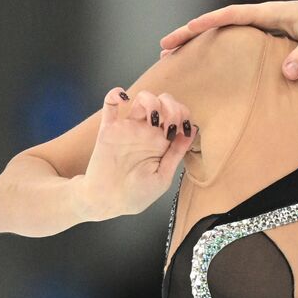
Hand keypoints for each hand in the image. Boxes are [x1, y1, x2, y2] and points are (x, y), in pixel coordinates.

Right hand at [77, 87, 195, 219]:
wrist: (106, 203)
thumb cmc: (136, 194)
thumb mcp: (162, 177)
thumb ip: (176, 154)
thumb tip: (192, 130)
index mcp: (163, 143)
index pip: (178, 116)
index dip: (184, 115)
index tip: (182, 128)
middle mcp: (148, 132)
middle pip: (163, 103)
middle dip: (171, 106)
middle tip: (169, 124)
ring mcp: (128, 129)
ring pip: (142, 99)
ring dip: (151, 101)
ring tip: (153, 117)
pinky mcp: (108, 130)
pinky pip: (110, 105)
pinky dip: (115, 95)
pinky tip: (123, 97)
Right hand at [158, 0, 297, 80]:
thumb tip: (286, 74)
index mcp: (266, 13)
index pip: (229, 15)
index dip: (207, 22)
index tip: (185, 31)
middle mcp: (259, 18)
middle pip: (216, 25)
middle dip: (190, 35)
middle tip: (164, 49)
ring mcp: (260, 28)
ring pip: (222, 34)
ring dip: (199, 44)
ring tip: (174, 59)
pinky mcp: (265, 38)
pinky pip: (234, 43)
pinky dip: (216, 50)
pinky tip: (206, 64)